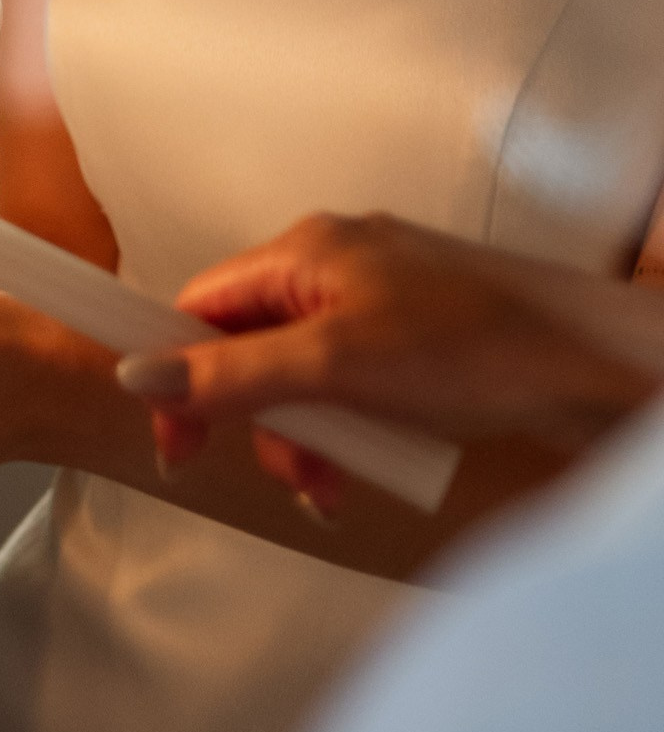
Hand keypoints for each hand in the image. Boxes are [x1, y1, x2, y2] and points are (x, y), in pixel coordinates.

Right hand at [117, 213, 663, 506]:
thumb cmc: (478, 347)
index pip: (203, 306)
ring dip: (309, 437)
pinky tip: (373, 464)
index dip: (179, 373)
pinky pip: (350, 386)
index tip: (176, 437)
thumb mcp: (335, 367)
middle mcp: (336, 265)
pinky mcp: (415, 340)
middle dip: (261, 420)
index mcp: (306, 250)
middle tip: (291, 470)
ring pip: (302, 376)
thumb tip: (138, 373)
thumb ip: (232, 375)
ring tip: (340, 481)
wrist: (593, 368)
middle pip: (251, 347)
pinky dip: (351, 429)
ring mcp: (378, 301)